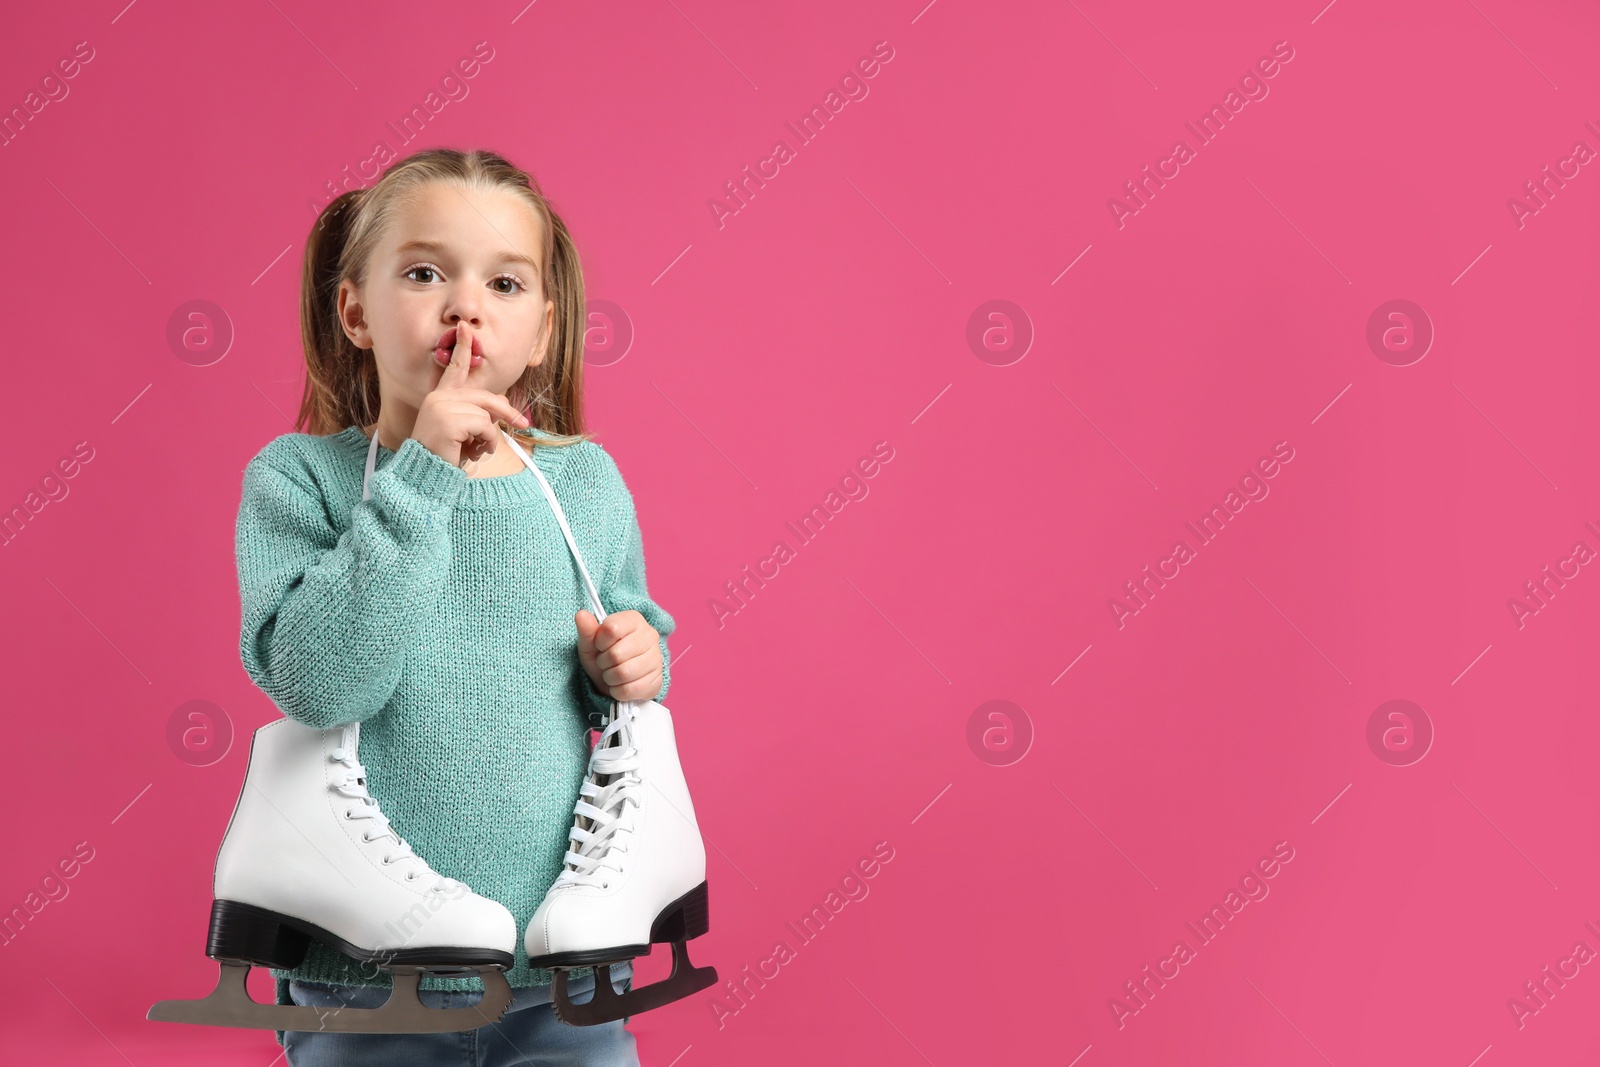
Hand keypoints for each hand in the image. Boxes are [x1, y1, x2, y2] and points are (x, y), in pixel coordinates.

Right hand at [411, 322, 529, 466]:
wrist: (426, 475)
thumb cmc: (444, 455)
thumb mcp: (464, 430)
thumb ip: (478, 413)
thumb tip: (504, 403)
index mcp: (440, 397)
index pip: (454, 368)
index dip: (463, 347)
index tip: (465, 327)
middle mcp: (438, 398)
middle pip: (485, 397)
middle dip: (507, 411)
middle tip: (523, 423)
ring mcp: (441, 407)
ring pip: (486, 415)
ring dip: (489, 437)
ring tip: (477, 450)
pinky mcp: (449, 420)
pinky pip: (484, 427)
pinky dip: (487, 443)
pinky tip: (473, 453)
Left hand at [575, 609, 662, 702]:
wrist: (616, 678)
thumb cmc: (603, 656)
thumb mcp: (590, 642)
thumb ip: (586, 629)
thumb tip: (581, 614)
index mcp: (634, 620)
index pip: (611, 629)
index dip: (600, 641)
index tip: (600, 645)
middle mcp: (650, 635)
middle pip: (616, 654)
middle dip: (604, 662)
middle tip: (606, 662)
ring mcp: (656, 658)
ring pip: (624, 673)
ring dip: (610, 678)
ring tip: (612, 673)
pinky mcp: (657, 680)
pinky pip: (630, 690)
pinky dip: (618, 691)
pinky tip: (620, 684)